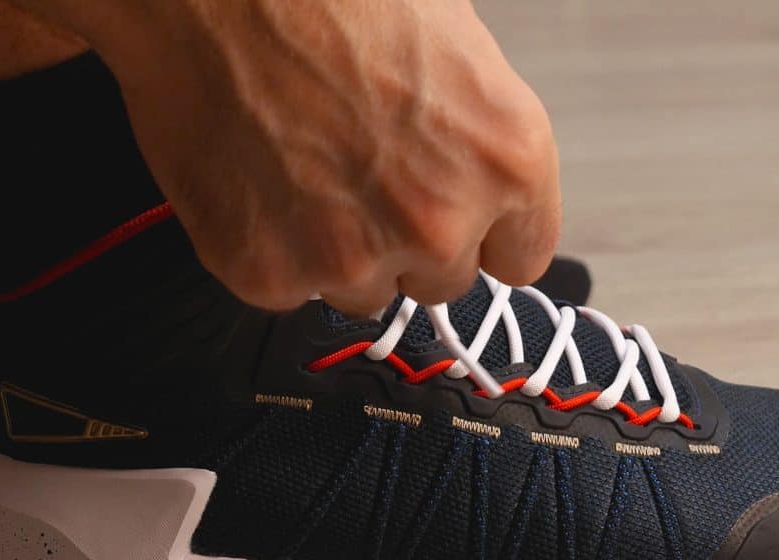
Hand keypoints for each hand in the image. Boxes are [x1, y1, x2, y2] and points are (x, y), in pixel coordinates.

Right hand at [12, 0, 561, 312]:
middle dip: (408, 240)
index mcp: (507, 161)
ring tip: (303, 166)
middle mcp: (441, 223)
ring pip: (365, 293)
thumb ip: (474, 141)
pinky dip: (271, 249)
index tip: (458, 221)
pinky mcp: (271, 275)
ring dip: (342, 251)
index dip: (483, 235)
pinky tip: (258, 179)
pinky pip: (288, 289)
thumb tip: (471, 177)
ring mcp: (355, 258)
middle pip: (442, 282)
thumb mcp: (453, 47)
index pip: (521, 257)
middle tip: (360, 171)